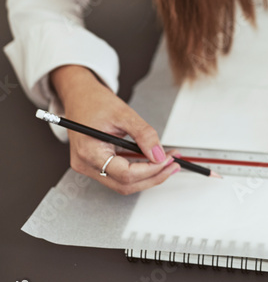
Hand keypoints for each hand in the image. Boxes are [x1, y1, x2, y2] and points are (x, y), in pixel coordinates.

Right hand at [49, 65, 180, 194]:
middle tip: (172, 164)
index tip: (167, 160)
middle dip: (153, 176)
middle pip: (125, 185)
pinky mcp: (95, 165)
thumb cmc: (95, 102)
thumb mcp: (124, 114)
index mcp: (89, 152)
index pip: (124, 174)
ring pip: (123, 184)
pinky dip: (139, 171)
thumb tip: (159, 155)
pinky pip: (120, 176)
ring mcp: (89, 167)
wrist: (80, 96)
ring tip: (167, 162)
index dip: (150, 170)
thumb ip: (143, 135)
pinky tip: (153, 162)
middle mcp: (86, 164)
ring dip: (148, 176)